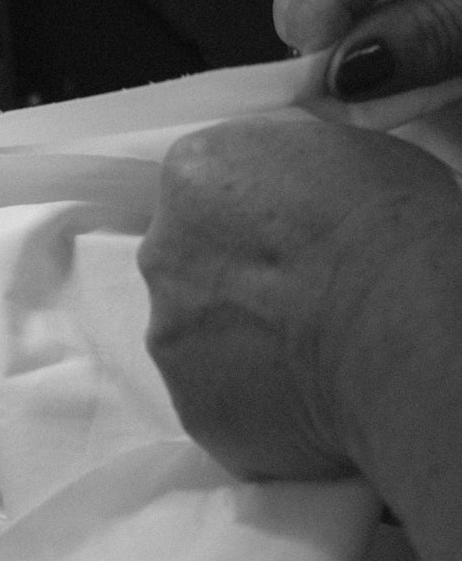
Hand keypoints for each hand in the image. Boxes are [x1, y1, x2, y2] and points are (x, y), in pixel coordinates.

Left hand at [138, 114, 461, 480]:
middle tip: (303, 294)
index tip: (290, 235)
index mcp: (196, 171)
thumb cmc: (390, 228)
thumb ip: (288, 176)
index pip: (202, 188)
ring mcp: (170, 335)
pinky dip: (256, 398)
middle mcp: (164, 253)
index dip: (251, 215)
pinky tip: (306, 393)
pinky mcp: (194, 406)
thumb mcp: (341, 154)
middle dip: (237, 280)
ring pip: (200, 338)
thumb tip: (292, 204)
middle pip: (189, 265)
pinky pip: (220, 400)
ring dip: (242, 342)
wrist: (397, 324)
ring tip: (311, 349)